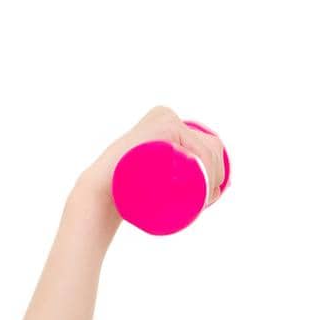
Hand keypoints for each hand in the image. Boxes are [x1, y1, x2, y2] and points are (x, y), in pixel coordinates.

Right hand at [74, 105, 227, 207]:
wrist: (101, 190)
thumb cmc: (128, 190)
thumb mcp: (151, 176)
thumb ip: (165, 174)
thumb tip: (211, 188)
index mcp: (169, 122)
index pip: (207, 145)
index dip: (218, 171)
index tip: (209, 199)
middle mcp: (168, 116)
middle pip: (210, 147)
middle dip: (217, 176)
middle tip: (206, 203)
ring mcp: (166, 120)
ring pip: (206, 150)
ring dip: (214, 176)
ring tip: (205, 200)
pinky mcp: (165, 127)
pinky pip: (198, 149)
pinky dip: (208, 167)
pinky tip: (206, 183)